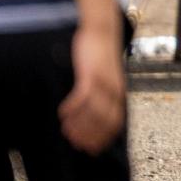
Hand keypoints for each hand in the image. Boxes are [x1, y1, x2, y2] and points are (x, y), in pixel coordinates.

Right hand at [60, 25, 125, 153]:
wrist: (100, 30)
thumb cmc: (99, 56)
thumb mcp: (104, 76)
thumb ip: (100, 94)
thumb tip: (90, 111)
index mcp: (118, 93)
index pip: (114, 123)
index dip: (102, 138)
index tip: (90, 149)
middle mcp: (114, 90)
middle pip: (103, 121)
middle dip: (89, 135)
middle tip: (74, 142)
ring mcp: (104, 82)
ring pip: (92, 111)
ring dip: (78, 124)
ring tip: (66, 130)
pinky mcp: (91, 73)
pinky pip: (82, 96)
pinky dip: (72, 107)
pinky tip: (62, 113)